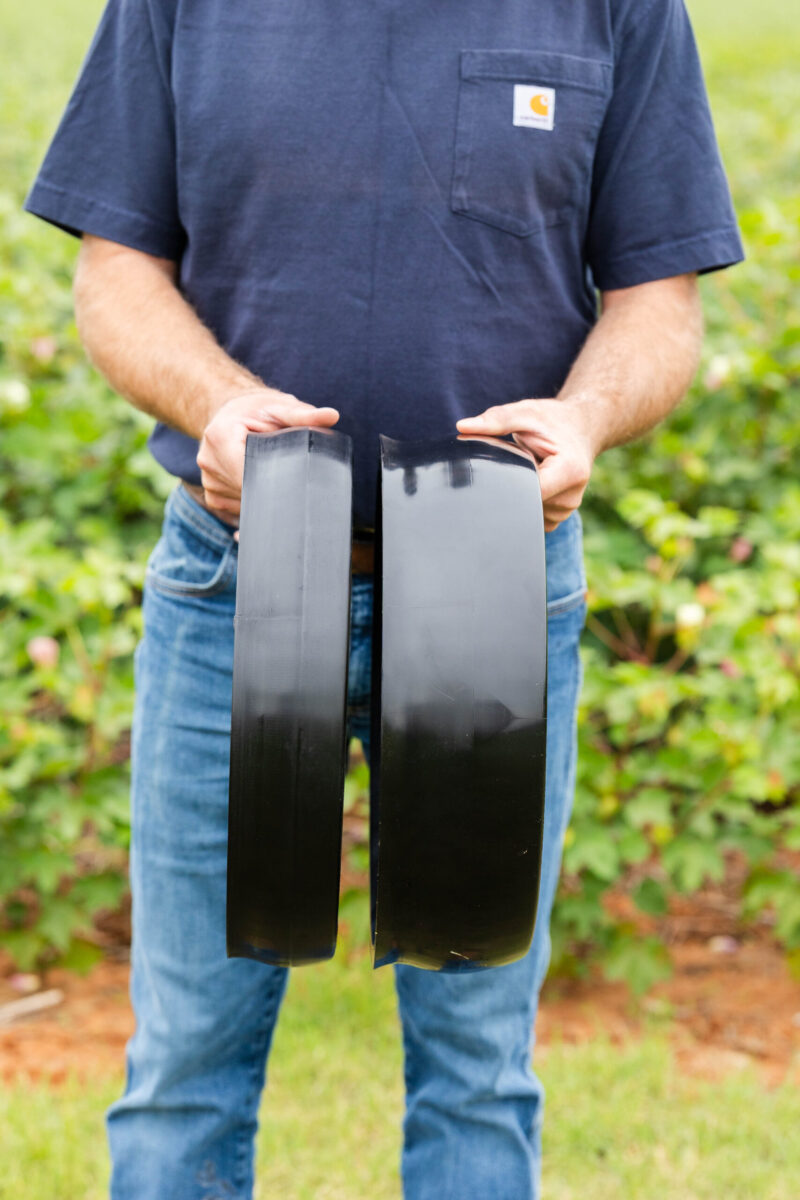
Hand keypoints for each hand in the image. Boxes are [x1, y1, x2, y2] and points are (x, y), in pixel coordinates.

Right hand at [196, 388, 338, 523]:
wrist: (231, 414)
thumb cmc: (258, 410)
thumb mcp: (281, 408)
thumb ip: (305, 415)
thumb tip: (332, 415)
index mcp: (220, 436)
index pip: (247, 474)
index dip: (273, 484)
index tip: (295, 489)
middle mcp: (208, 460)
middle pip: (246, 492)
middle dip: (271, 491)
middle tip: (293, 485)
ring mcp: (207, 481)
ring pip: (242, 505)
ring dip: (262, 498)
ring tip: (272, 479)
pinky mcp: (211, 496)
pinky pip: (236, 510)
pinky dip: (252, 503)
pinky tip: (261, 488)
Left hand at [456, 399, 595, 530]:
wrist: (581, 429)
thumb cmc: (552, 420)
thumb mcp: (527, 412)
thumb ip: (497, 419)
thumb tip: (461, 426)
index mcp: (570, 471)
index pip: (529, 493)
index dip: (505, 488)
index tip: (489, 478)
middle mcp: (571, 496)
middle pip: (525, 508)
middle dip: (506, 493)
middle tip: (498, 473)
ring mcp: (565, 510)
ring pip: (525, 517)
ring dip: (514, 498)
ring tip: (519, 474)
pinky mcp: (557, 517)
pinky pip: (530, 520)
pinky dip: (520, 505)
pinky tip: (523, 486)